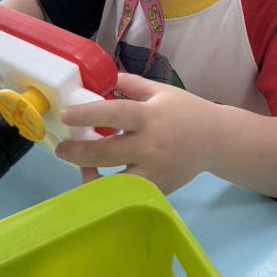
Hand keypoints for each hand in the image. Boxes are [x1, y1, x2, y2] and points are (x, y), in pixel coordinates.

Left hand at [56, 73, 223, 193]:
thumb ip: (128, 85)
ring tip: (79, 167)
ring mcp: (154, 171)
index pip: (114, 114)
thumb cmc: (184, 111)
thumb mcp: (159, 91)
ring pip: (113, 182)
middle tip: (61, 149)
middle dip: (77, 152)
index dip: (87, 114)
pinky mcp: (158, 189)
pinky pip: (126, 195)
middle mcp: (151, 145)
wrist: (215, 139)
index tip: (65, 116)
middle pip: (106, 152)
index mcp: (150, 116)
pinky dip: (108, 190)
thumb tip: (97, 81)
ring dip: (89, 176)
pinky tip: (99, 180)